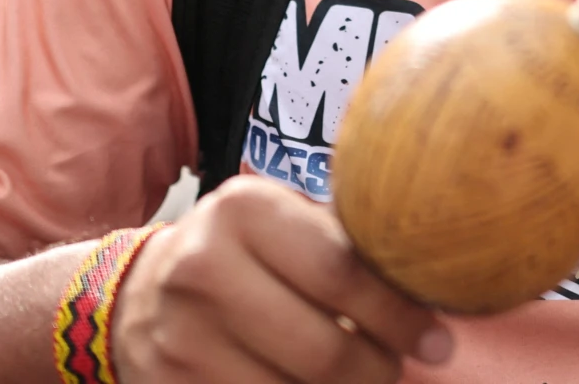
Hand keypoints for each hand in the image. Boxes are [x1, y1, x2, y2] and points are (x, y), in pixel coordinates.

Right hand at [113, 178, 451, 383]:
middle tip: (397, 366)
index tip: (440, 340)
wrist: (138, 293)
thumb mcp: (281, 220)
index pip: (342, 274)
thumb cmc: (240, 252)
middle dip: (378, 368)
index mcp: (243, 210)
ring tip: (361, 375)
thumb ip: (344, 241)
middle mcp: (204, 269)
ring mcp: (181, 336)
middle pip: (323, 349)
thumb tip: (433, 280)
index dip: (400, 315)